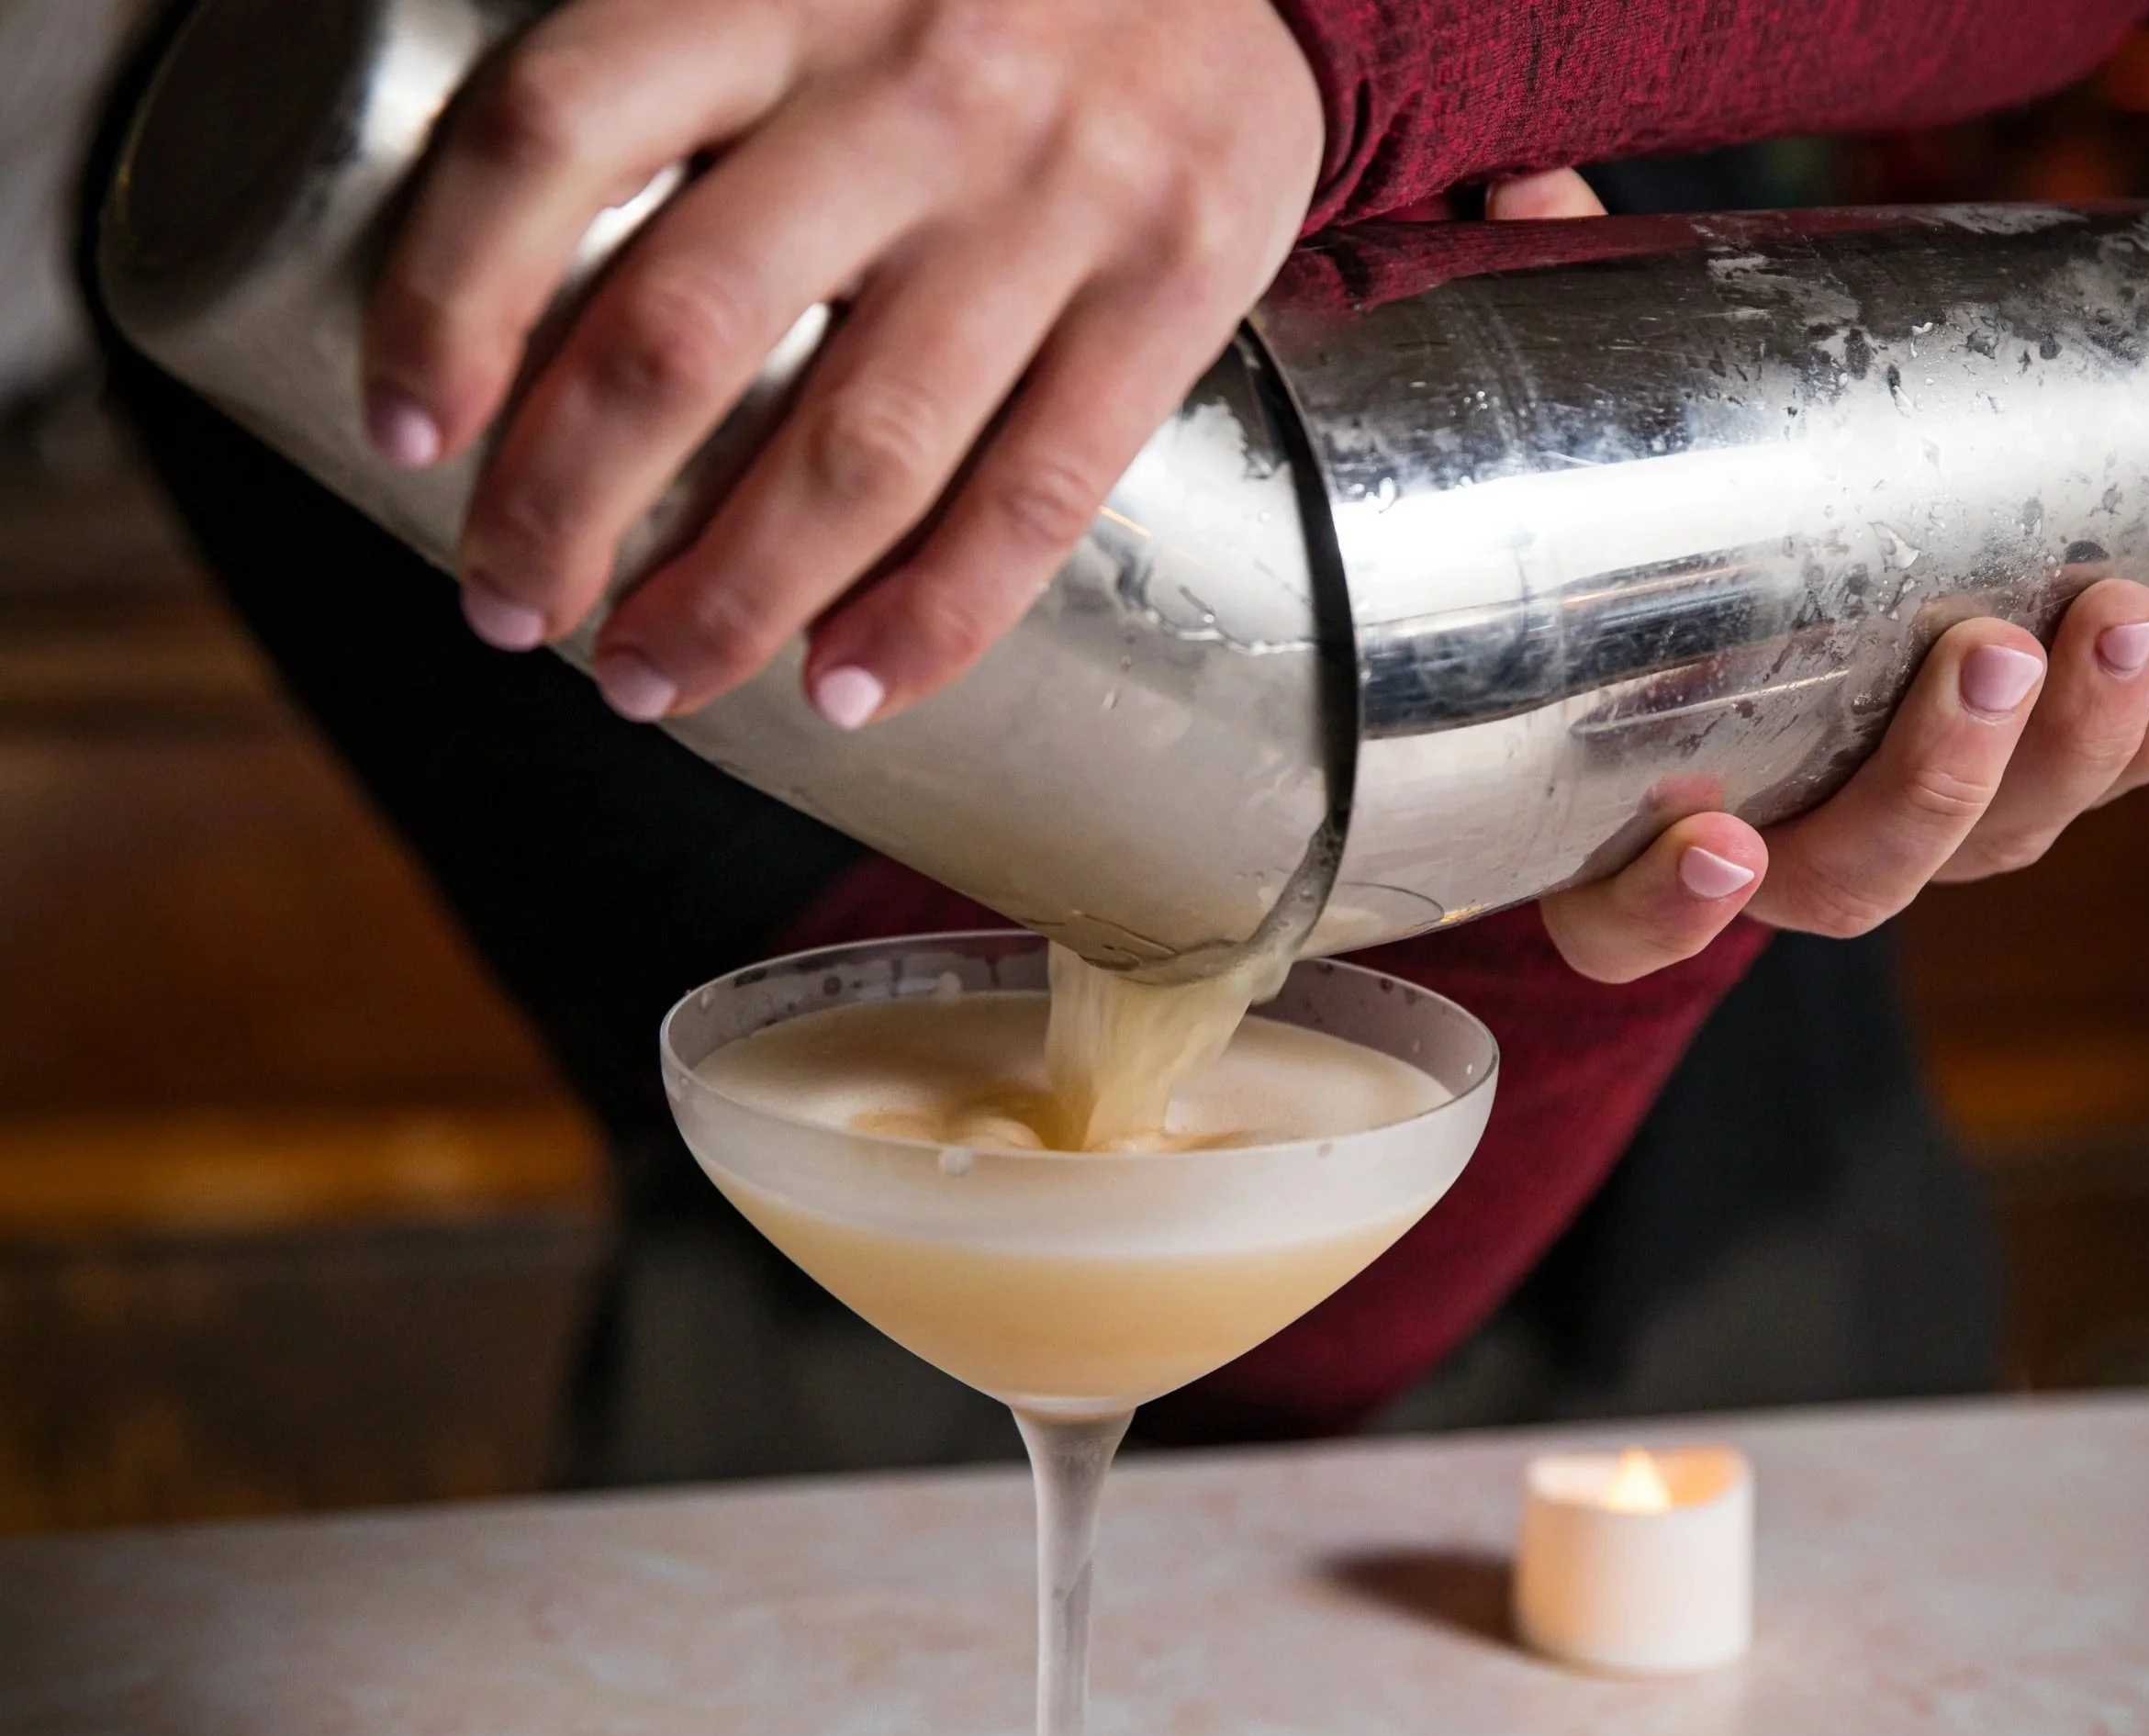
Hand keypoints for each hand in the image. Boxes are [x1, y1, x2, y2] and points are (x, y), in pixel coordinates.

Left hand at [362, 0, 1324, 725]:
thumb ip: (680, 55)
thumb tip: (515, 263)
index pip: (551, 133)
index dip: (449, 296)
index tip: (409, 429)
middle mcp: (906, 87)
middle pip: (683, 330)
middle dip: (568, 502)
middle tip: (507, 603)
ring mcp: (1047, 201)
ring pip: (857, 449)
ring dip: (731, 599)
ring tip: (645, 681)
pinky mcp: (1170, 290)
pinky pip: (1036, 496)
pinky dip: (933, 617)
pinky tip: (843, 690)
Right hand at [1471, 171, 2148, 979]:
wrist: (1703, 637)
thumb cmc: (1625, 590)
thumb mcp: (1578, 506)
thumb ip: (1560, 385)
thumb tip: (1524, 210)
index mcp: (1617, 838)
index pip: (1628, 924)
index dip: (1670, 907)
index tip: (1716, 842)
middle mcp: (1762, 861)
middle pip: (1853, 883)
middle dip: (1936, 782)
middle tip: (1986, 652)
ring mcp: (1885, 831)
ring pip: (1984, 848)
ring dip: (2067, 747)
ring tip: (2111, 615)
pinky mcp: (1990, 796)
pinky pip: (2079, 798)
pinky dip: (2147, 738)